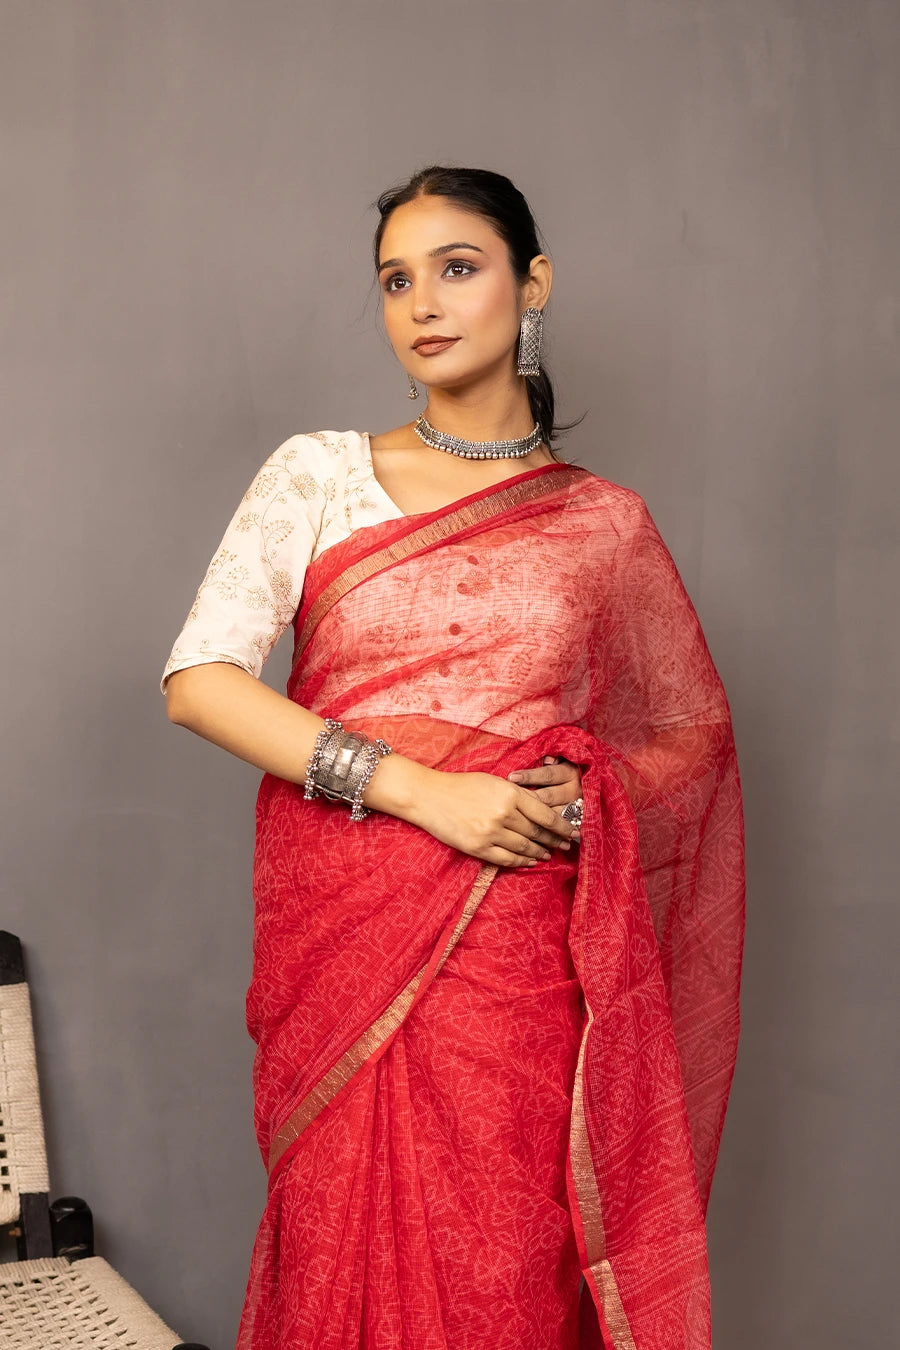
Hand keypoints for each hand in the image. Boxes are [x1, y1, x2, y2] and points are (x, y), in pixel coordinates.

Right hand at [409, 766, 579, 868]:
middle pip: (538, 832)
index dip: (563, 826)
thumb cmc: (462, 785)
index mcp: (510, 793)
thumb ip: (518, 794)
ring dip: (540, 852)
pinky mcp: (478, 847)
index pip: (546, 814)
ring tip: (549, 853)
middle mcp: (504, 813)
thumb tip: (543, 809)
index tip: (573, 832)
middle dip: (555, 840)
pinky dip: (522, 861)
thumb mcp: (494, 781)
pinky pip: (507, 858)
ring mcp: (491, 832)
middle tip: (566, 845)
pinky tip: (530, 861)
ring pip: (525, 847)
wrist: (429, 796)